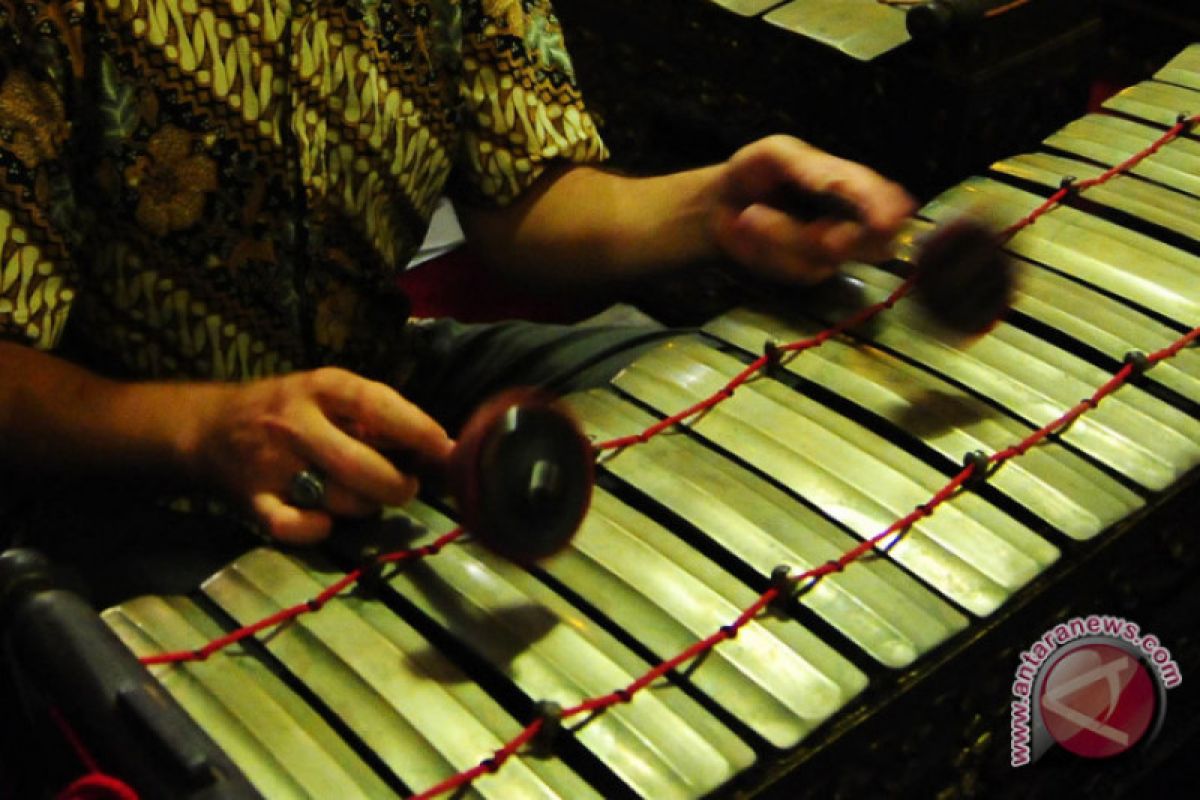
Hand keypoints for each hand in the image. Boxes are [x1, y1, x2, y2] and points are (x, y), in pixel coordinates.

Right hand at [187, 368, 454, 544]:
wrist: (210, 428)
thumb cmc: (289, 410)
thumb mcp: (328, 393)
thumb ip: (376, 415)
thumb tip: (440, 446)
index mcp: (321, 387)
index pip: (377, 404)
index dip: (417, 429)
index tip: (445, 449)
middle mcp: (296, 422)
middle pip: (363, 466)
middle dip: (397, 485)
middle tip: (405, 487)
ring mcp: (272, 463)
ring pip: (339, 499)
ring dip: (365, 506)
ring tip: (365, 497)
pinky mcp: (253, 500)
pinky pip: (293, 527)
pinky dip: (316, 530)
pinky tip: (324, 522)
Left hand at [711, 135, 914, 283]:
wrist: (719, 206)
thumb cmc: (754, 172)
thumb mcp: (776, 154)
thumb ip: (809, 166)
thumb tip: (835, 183)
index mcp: (850, 182)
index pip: (883, 198)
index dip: (886, 209)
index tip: (884, 222)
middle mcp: (850, 219)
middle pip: (872, 240)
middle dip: (839, 237)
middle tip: (806, 227)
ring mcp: (831, 250)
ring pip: (825, 256)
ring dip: (780, 235)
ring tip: (750, 214)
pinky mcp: (807, 272)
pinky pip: (797, 269)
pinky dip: (768, 250)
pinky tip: (751, 231)